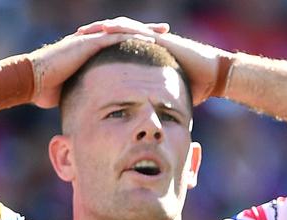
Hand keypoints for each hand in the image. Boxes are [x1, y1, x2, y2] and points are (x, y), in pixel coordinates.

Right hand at [28, 26, 163, 108]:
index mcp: (91, 52)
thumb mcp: (75, 91)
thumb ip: (87, 94)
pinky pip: (113, 37)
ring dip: (143, 30)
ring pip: (122, 31)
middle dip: (146, 31)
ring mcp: (89, 40)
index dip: (137, 44)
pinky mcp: (86, 43)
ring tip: (162, 31)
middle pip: (124, 33)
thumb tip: (94, 110)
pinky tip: (148, 38)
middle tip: (166, 30)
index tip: (156, 47)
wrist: (31, 81)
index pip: (119, 45)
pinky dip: (131, 37)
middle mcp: (91, 42)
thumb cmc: (48, 90)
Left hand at [76, 17, 231, 104]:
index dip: (97, 52)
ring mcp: (153, 38)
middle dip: (93, 37)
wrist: (214, 76)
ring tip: (82, 32)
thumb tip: (148, 124)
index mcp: (145, 57)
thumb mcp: (168, 97)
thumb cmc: (197, 88)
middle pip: (113, 36)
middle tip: (72, 39)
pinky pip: (135, 29)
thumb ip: (156, 104)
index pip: (116, 50)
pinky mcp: (159, 38)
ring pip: (120, 28)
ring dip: (100, 29)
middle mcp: (147, 45)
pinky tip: (103, 29)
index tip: (79, 57)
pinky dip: (119, 28)